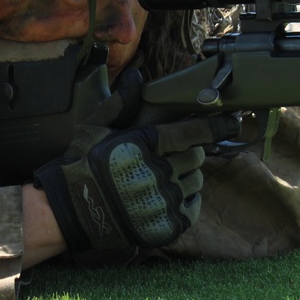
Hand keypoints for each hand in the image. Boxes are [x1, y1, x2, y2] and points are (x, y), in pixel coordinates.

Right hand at [33, 70, 238, 254]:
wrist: (69, 210)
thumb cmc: (80, 165)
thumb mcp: (93, 128)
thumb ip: (120, 102)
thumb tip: (136, 75)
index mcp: (145, 144)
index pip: (194, 132)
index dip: (216, 126)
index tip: (231, 121)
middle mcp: (158, 172)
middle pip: (197, 157)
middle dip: (190, 152)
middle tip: (172, 154)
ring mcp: (163, 201)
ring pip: (195, 182)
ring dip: (186, 176)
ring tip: (164, 177)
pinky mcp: (164, 225)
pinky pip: (192, 208)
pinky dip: (185, 200)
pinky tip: (168, 196)